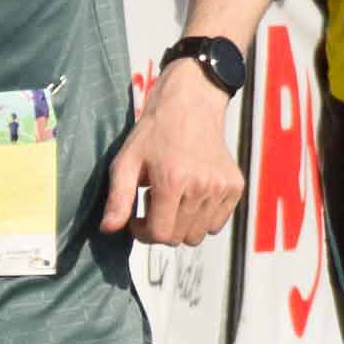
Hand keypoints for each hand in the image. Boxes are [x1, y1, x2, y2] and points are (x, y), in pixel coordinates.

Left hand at [101, 45, 245, 244]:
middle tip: (154, 202)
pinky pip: (217, 224)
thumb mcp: (126, 161)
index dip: (143, 232)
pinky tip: (190, 195)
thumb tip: (108, 229)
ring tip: (172, 197)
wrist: (190, 105)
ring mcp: (221, 188)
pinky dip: (202, 218)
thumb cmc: (154, 132)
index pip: (160, 235)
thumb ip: (118, 198)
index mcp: (173, 182)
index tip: (137, 218)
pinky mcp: (235, 187)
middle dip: (161, 227)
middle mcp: (201, 187)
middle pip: (179, 238)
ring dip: (181, 224)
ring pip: (199, 235)